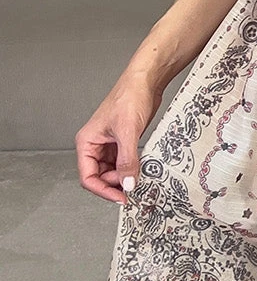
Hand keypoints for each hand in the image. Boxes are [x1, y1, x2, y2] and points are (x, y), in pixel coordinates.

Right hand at [76, 73, 163, 204]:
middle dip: (115, 184)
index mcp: (87, 142)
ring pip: (112, 171)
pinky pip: (124, 163)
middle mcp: (95, 145)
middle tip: (133, 187)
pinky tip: (141, 171)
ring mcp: (109, 144)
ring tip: (139, 180)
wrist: (145, 82)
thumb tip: (127, 183)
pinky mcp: (123, 143)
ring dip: (124, 178)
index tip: (120, 198)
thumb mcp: (128, 132)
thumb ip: (127, 160)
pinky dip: (131, 170)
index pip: (87, 176)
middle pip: (100, 176)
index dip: (103, 190)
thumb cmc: (130, 97)